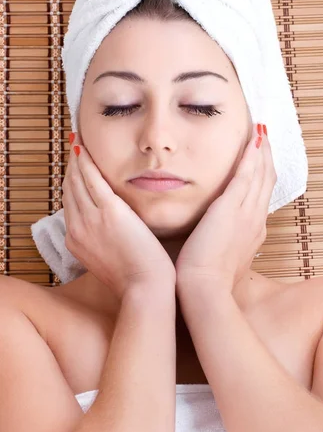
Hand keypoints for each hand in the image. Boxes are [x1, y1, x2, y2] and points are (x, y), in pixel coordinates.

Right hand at [62, 132, 175, 300]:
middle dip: (71, 166)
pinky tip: (86, 148)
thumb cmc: (135, 277)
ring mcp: (89, 219)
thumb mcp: (109, 258)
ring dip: (77, 158)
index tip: (76, 166)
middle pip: (69, 188)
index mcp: (75, 240)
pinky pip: (92, 178)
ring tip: (80, 142)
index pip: (70, 202)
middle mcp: (76, 228)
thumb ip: (104, 239)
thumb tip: (111, 228)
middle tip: (76, 147)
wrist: (144, 289)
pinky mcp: (109, 211)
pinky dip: (86, 161)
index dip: (71, 181)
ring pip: (77, 180)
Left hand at [175, 123, 276, 291]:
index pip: (261, 197)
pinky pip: (246, 175)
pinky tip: (252, 140)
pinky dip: (251, 156)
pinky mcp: (231, 207)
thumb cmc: (207, 281)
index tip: (260, 162)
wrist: (204, 289)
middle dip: (266, 158)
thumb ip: (221, 247)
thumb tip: (213, 243)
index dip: (262, 177)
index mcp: (253, 232)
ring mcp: (246, 212)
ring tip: (261, 133)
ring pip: (260, 174)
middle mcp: (255, 220)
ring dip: (261, 151)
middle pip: (266, 182)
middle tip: (265, 138)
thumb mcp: (222, 262)